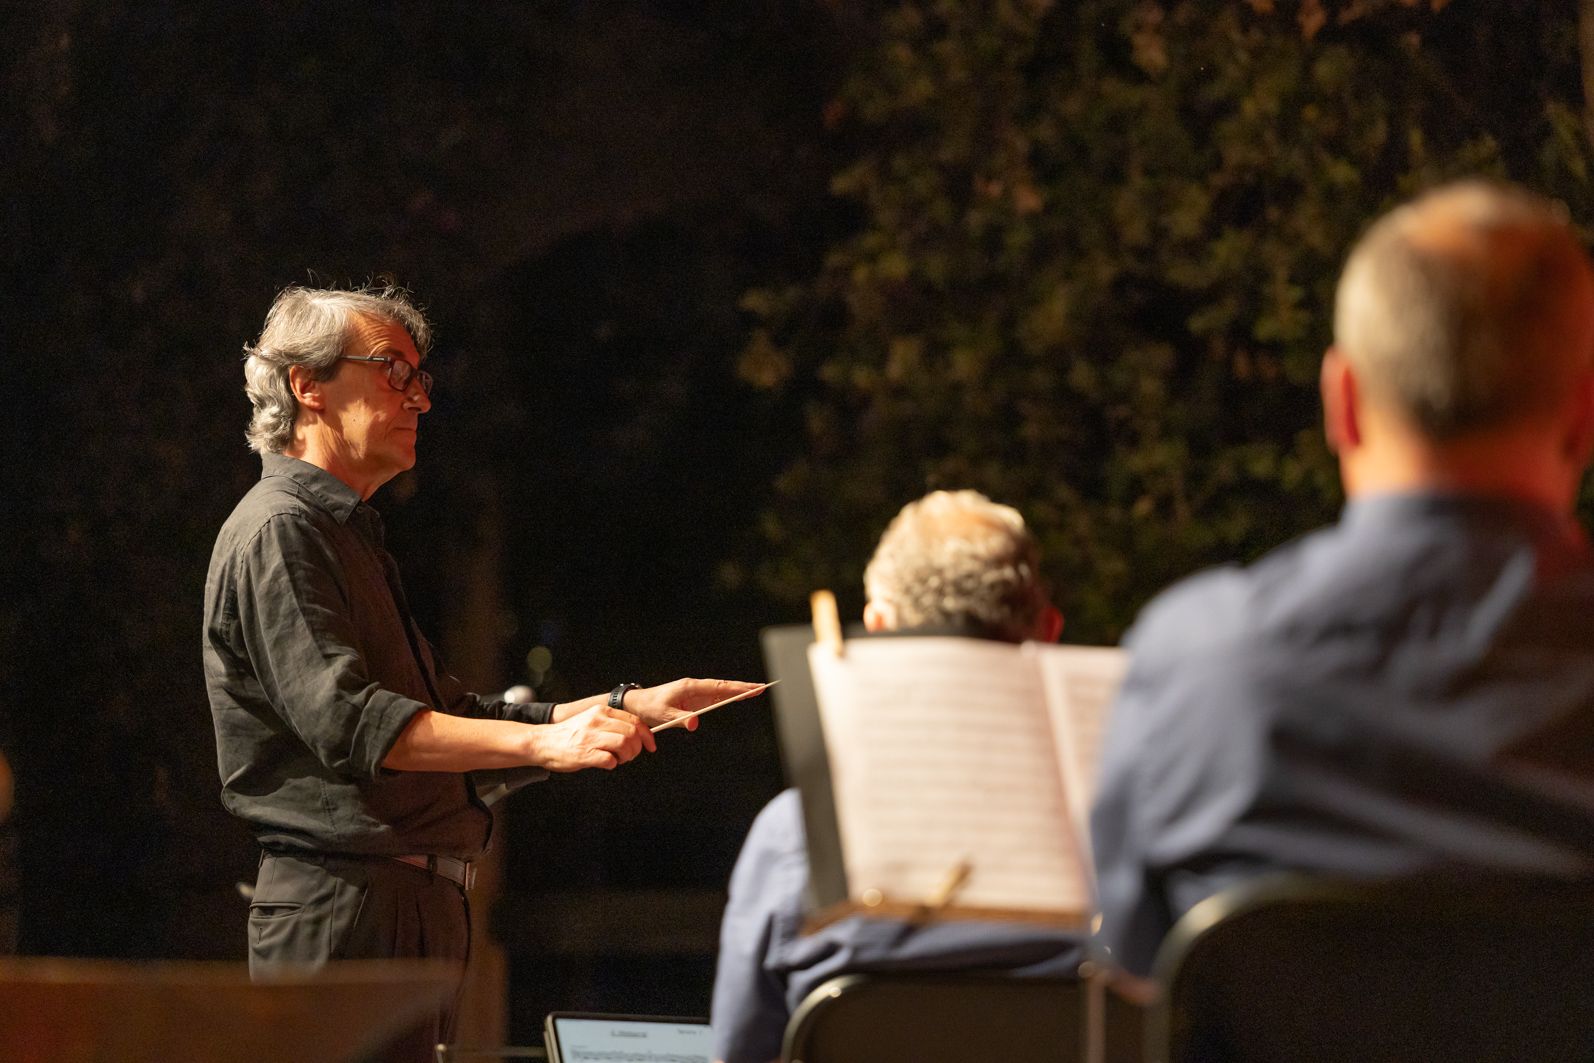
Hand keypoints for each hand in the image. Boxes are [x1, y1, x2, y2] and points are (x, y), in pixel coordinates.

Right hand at [530, 705, 653, 771]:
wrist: (542, 742)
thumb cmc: (570, 734)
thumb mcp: (591, 720)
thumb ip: (611, 724)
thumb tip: (637, 734)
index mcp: (601, 712)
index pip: (634, 721)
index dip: (647, 735)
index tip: (651, 745)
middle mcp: (597, 721)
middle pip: (632, 733)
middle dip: (637, 748)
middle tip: (630, 756)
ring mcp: (590, 737)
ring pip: (624, 745)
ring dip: (627, 756)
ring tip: (619, 760)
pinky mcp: (584, 754)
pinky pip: (609, 760)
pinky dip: (613, 764)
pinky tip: (606, 764)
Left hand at [622, 677, 765, 731]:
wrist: (638, 703)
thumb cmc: (650, 707)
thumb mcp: (663, 715)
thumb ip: (680, 719)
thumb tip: (696, 723)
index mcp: (690, 687)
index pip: (718, 687)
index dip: (736, 688)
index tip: (751, 689)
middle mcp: (695, 687)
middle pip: (724, 686)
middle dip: (743, 687)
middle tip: (762, 688)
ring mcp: (695, 693)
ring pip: (721, 691)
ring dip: (737, 691)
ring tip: (755, 692)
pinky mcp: (693, 700)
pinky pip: (714, 697)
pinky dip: (727, 697)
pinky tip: (737, 697)